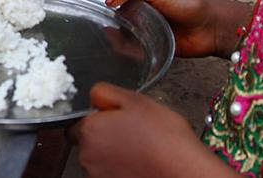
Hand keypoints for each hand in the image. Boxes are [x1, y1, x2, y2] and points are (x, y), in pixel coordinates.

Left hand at [69, 84, 208, 177]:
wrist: (185, 174)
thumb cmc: (165, 140)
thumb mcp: (137, 101)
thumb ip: (105, 93)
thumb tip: (93, 96)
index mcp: (90, 131)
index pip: (76, 123)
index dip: (96, 120)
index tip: (114, 121)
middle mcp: (87, 157)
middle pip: (88, 143)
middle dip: (105, 138)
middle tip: (131, 134)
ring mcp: (97, 177)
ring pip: (98, 162)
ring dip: (112, 156)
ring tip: (139, 151)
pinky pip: (109, 174)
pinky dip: (121, 171)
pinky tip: (140, 166)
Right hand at [107, 0, 249, 58]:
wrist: (211, 27)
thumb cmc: (189, 3)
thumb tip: (109, 0)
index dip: (109, 4)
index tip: (98, 11)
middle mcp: (145, 12)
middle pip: (120, 19)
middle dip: (111, 24)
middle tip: (102, 29)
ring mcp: (150, 30)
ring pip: (127, 36)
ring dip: (118, 40)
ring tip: (110, 42)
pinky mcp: (155, 47)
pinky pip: (138, 51)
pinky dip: (130, 52)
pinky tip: (125, 52)